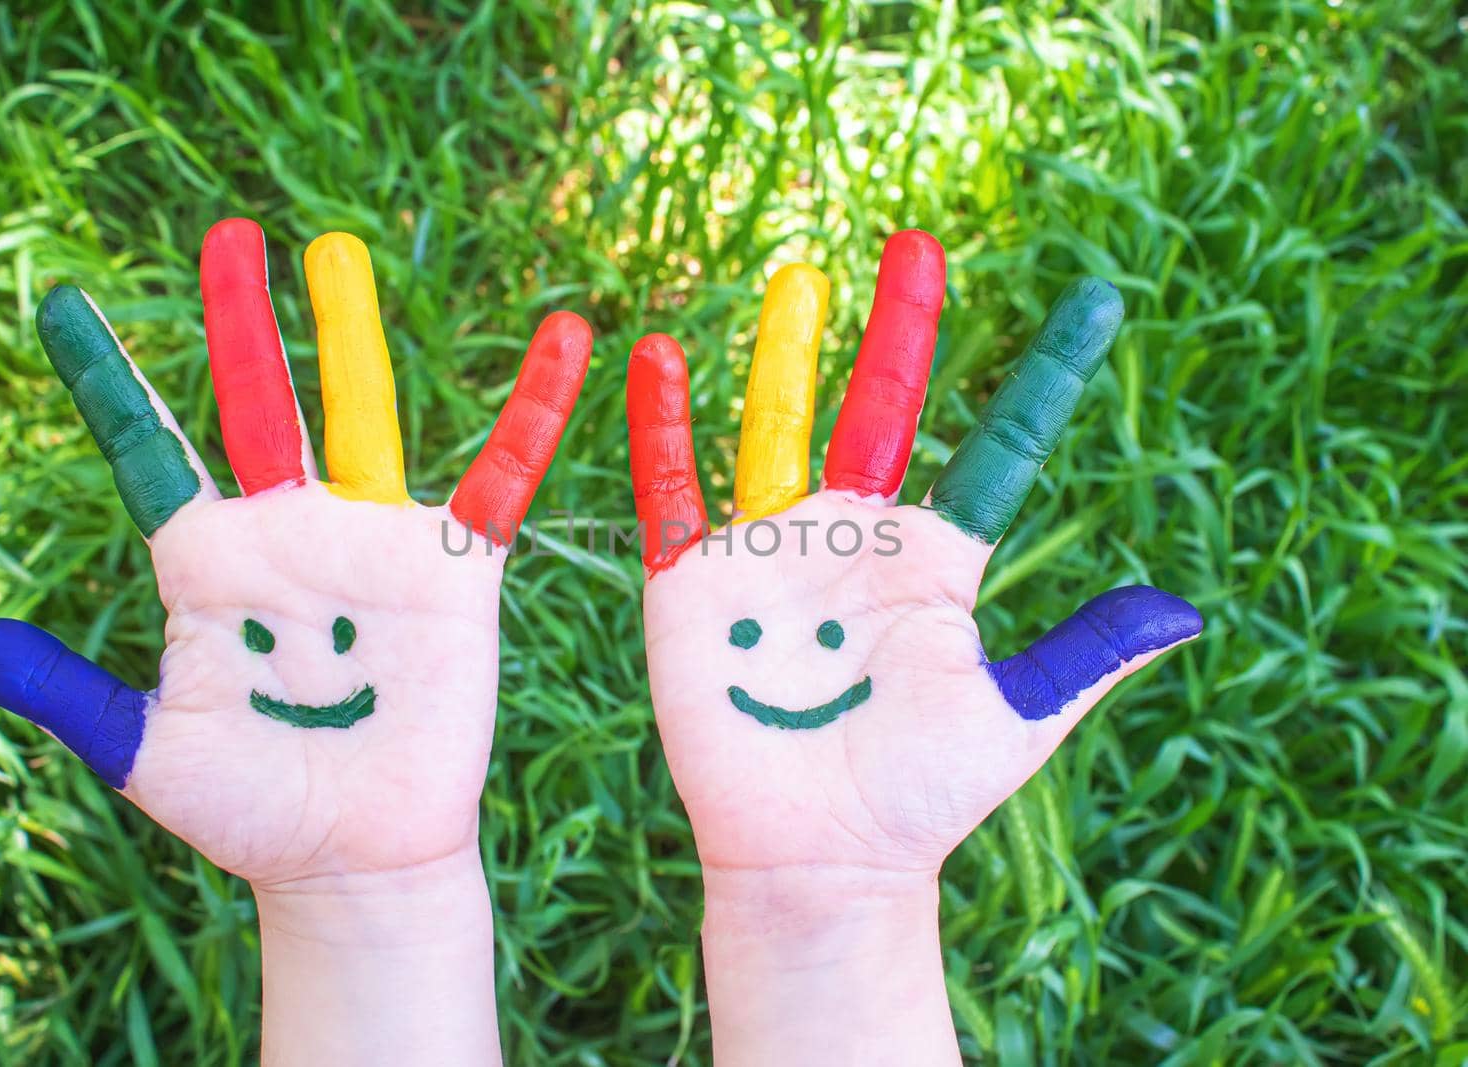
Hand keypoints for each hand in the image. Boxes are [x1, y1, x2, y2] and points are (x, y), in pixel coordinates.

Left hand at [0, 219, 589, 1063]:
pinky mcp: (452, 572)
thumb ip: (64, 689)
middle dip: (242, 320)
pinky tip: (567, 339)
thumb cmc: (248, 814)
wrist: (352, 859)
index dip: (106, 375)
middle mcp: (287, 534)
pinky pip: (500, 477)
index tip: (61, 300)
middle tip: (229, 235)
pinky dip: (533, 410)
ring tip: (335, 250)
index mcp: (205, 562)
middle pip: (259, 401)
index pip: (148, 446)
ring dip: (349, 335)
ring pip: (362, 414)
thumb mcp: (144, 749)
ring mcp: (369, 544)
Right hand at [626, 231, 1199, 1063]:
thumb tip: (1186, 609)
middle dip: (899, 331)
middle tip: (917, 245)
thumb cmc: (917, 795)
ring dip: (784, 355)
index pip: (996, 448)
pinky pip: (676, 490)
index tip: (1095, 300)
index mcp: (934, 562)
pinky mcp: (696, 583)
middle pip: (881, 410)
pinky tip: (654, 359)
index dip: (1042, 378)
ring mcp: (773, 553)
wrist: (815, 856)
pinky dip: (663, 429)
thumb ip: (1083, 654)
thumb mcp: (1013, 720)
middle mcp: (856, 537)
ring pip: (777, 427)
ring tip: (799, 278)